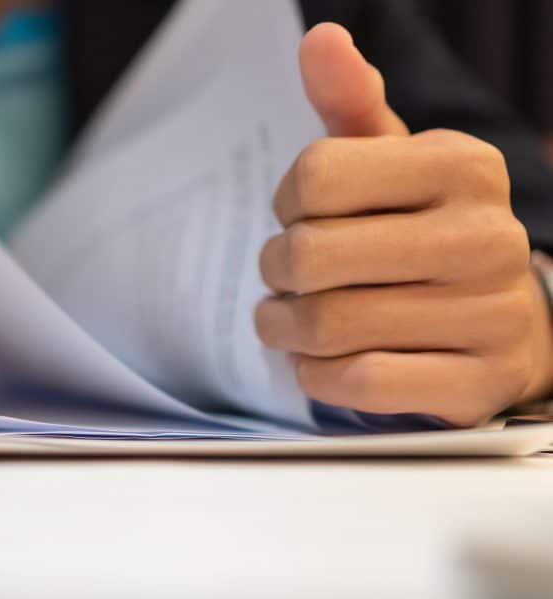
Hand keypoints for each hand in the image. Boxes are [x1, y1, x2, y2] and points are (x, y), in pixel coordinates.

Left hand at [255, 23, 552, 425]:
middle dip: (275, 271)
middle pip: (310, 256)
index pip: (315, 176)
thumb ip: (350, 102)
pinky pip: (359, 383)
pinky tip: (319, 361)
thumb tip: (321, 39)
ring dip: (284, 327)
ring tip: (287, 320)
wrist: (500, 320)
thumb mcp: (391, 162)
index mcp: (462, 166)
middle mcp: (487, 236)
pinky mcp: (477, 383)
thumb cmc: (420, 231)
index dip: (287, 202)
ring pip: (328, 326)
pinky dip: (317, 375)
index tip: (300, 214)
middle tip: (281, 277)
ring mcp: (490, 315)